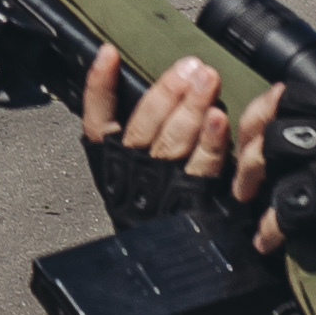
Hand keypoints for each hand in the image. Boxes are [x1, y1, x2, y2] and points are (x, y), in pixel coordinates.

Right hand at [76, 47, 239, 224]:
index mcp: (111, 162)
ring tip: (206, 79)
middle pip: (147, 124)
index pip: (97, 119)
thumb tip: (130, 71)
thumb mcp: (128, 168)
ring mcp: (166, 185)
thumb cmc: (151, 206)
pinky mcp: (195, 198)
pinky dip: (212, 142)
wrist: (172, 260)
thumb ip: (139, 125)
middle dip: (168, 91)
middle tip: (189, 67)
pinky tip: (218, 119)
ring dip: (192, 106)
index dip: (100, 86)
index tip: (109, 54)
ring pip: (175, 139)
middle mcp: (134, 171)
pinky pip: (204, 166)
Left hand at [249, 82, 315, 289]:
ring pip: (271, 161)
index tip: (263, 125)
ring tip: (252, 206)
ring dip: (255, 185)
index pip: (293, 96)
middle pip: (272, 126)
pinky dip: (272, 228)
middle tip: (248, 175)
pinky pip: (285, 210)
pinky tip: (269, 240)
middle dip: (252, 150)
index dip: (270, 109)